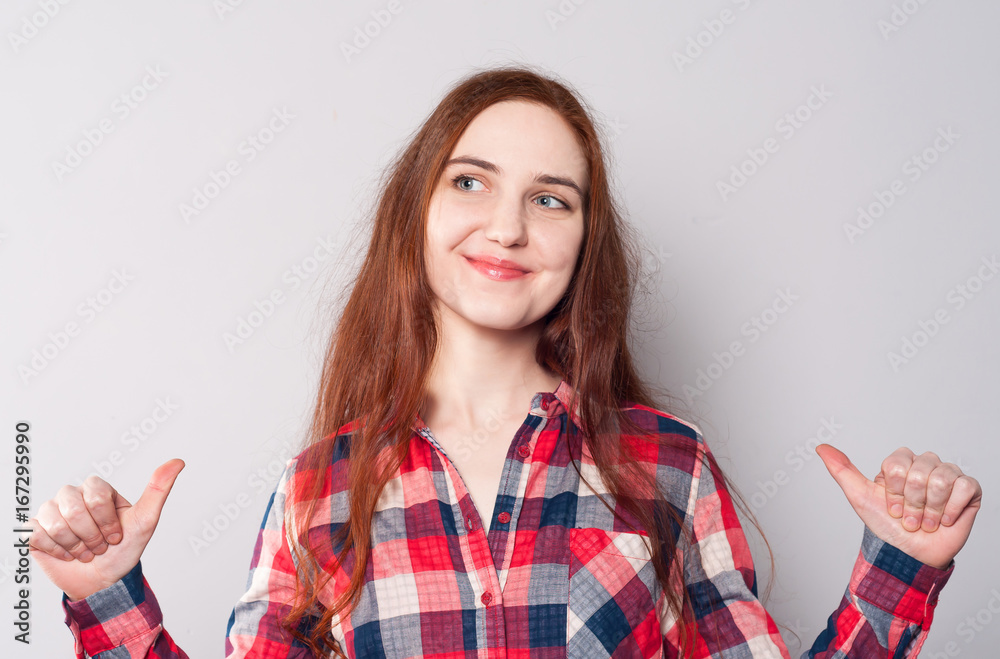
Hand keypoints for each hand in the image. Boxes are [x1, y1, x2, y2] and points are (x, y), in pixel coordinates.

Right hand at [26, 459, 184, 600]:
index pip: (97, 495)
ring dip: (74, 545)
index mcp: (98, 489)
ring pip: (55, 522)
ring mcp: (52, 511)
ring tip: (85, 552)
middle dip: (91, 535)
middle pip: (74, 508)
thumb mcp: (146, 521)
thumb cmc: (124, 549)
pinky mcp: (35, 529)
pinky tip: (67, 554)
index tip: (116, 535)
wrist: (102, 580)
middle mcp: (73, 495)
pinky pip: (38, 534)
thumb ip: (159, 489)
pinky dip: (57, 551)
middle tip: (100, 546)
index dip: (106, 521)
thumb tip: (178, 461)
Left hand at [816, 445, 979, 568]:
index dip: (894, 490)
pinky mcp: (969, 490)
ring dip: (930, 509)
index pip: (898, 463)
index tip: (892, 507)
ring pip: (942, 479)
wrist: (910, 555)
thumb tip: (821, 447)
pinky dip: (952, 508)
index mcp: (901, 464)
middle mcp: (925, 465)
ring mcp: (948, 476)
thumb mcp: (859, 497)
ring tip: (925, 522)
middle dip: (912, 503)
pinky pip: (965, 486)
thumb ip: (841, 470)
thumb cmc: (886, 526)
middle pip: (920, 472)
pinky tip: (945, 519)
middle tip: (909, 519)